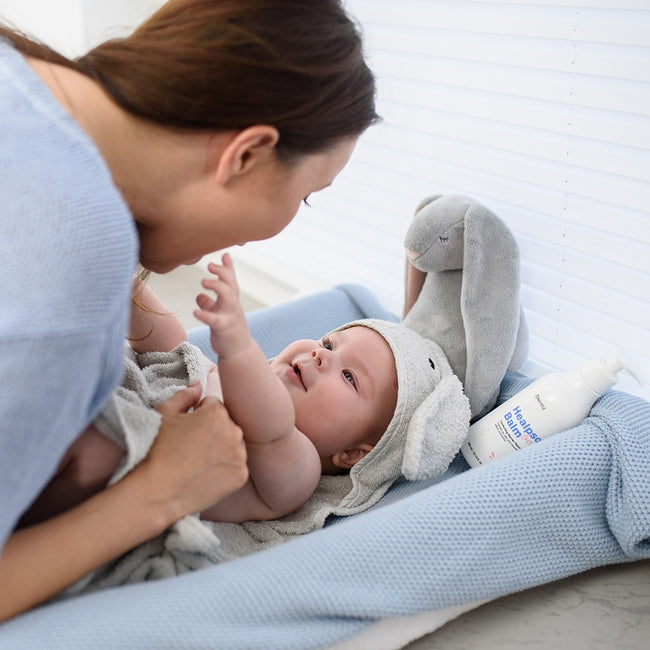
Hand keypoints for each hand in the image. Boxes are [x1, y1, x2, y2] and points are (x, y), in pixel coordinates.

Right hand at [140, 383, 247, 522]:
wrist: (156, 493)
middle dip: (213, 432)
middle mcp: (234, 431)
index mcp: (217, 412)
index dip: (199, 416)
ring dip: (221, 449)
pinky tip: (206, 475)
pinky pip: (236, 466)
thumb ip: (184, 395)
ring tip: (197, 463)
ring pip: (233, 445)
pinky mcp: (241, 475)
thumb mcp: (164, 414)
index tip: (187, 430)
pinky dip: (225, 469)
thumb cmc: (155, 451)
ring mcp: (240, 455)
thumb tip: (198, 384)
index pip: (213, 405)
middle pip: (226, 425)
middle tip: (191, 448)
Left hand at [194, 253, 250, 357]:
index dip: (228, 267)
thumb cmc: (228, 328)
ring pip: (228, 297)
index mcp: (231, 300)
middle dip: (222, 273)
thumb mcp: (222, 311)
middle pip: (231, 284)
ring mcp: (229, 316)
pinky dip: (205, 314)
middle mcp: (232, 305)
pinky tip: (195, 312)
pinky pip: (214, 320)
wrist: (238, 350)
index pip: (231, 280)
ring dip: (217, 287)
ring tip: (203, 282)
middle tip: (209, 265)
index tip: (223, 255)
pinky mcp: (223, 328)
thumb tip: (202, 291)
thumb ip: (214, 299)